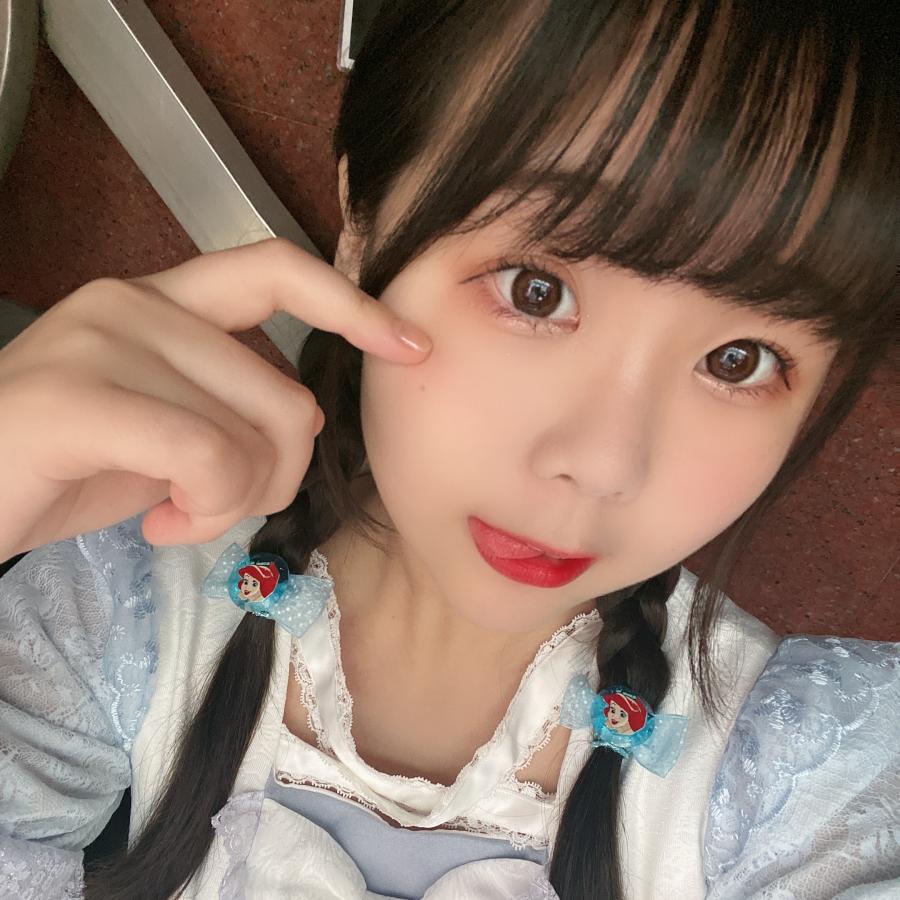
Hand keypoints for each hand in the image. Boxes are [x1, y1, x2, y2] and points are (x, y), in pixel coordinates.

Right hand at [0, 239, 430, 559]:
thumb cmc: (69, 466)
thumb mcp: (169, 427)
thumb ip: (233, 403)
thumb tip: (304, 415)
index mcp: (165, 299)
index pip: (276, 269)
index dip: (351, 304)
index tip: (408, 345)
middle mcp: (134, 300)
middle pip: (288, 395)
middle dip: (279, 475)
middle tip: (221, 505)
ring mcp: (101, 339)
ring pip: (253, 435)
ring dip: (232, 501)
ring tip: (178, 512)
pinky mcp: (76, 397)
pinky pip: (207, 459)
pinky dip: (203, 509)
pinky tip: (159, 523)